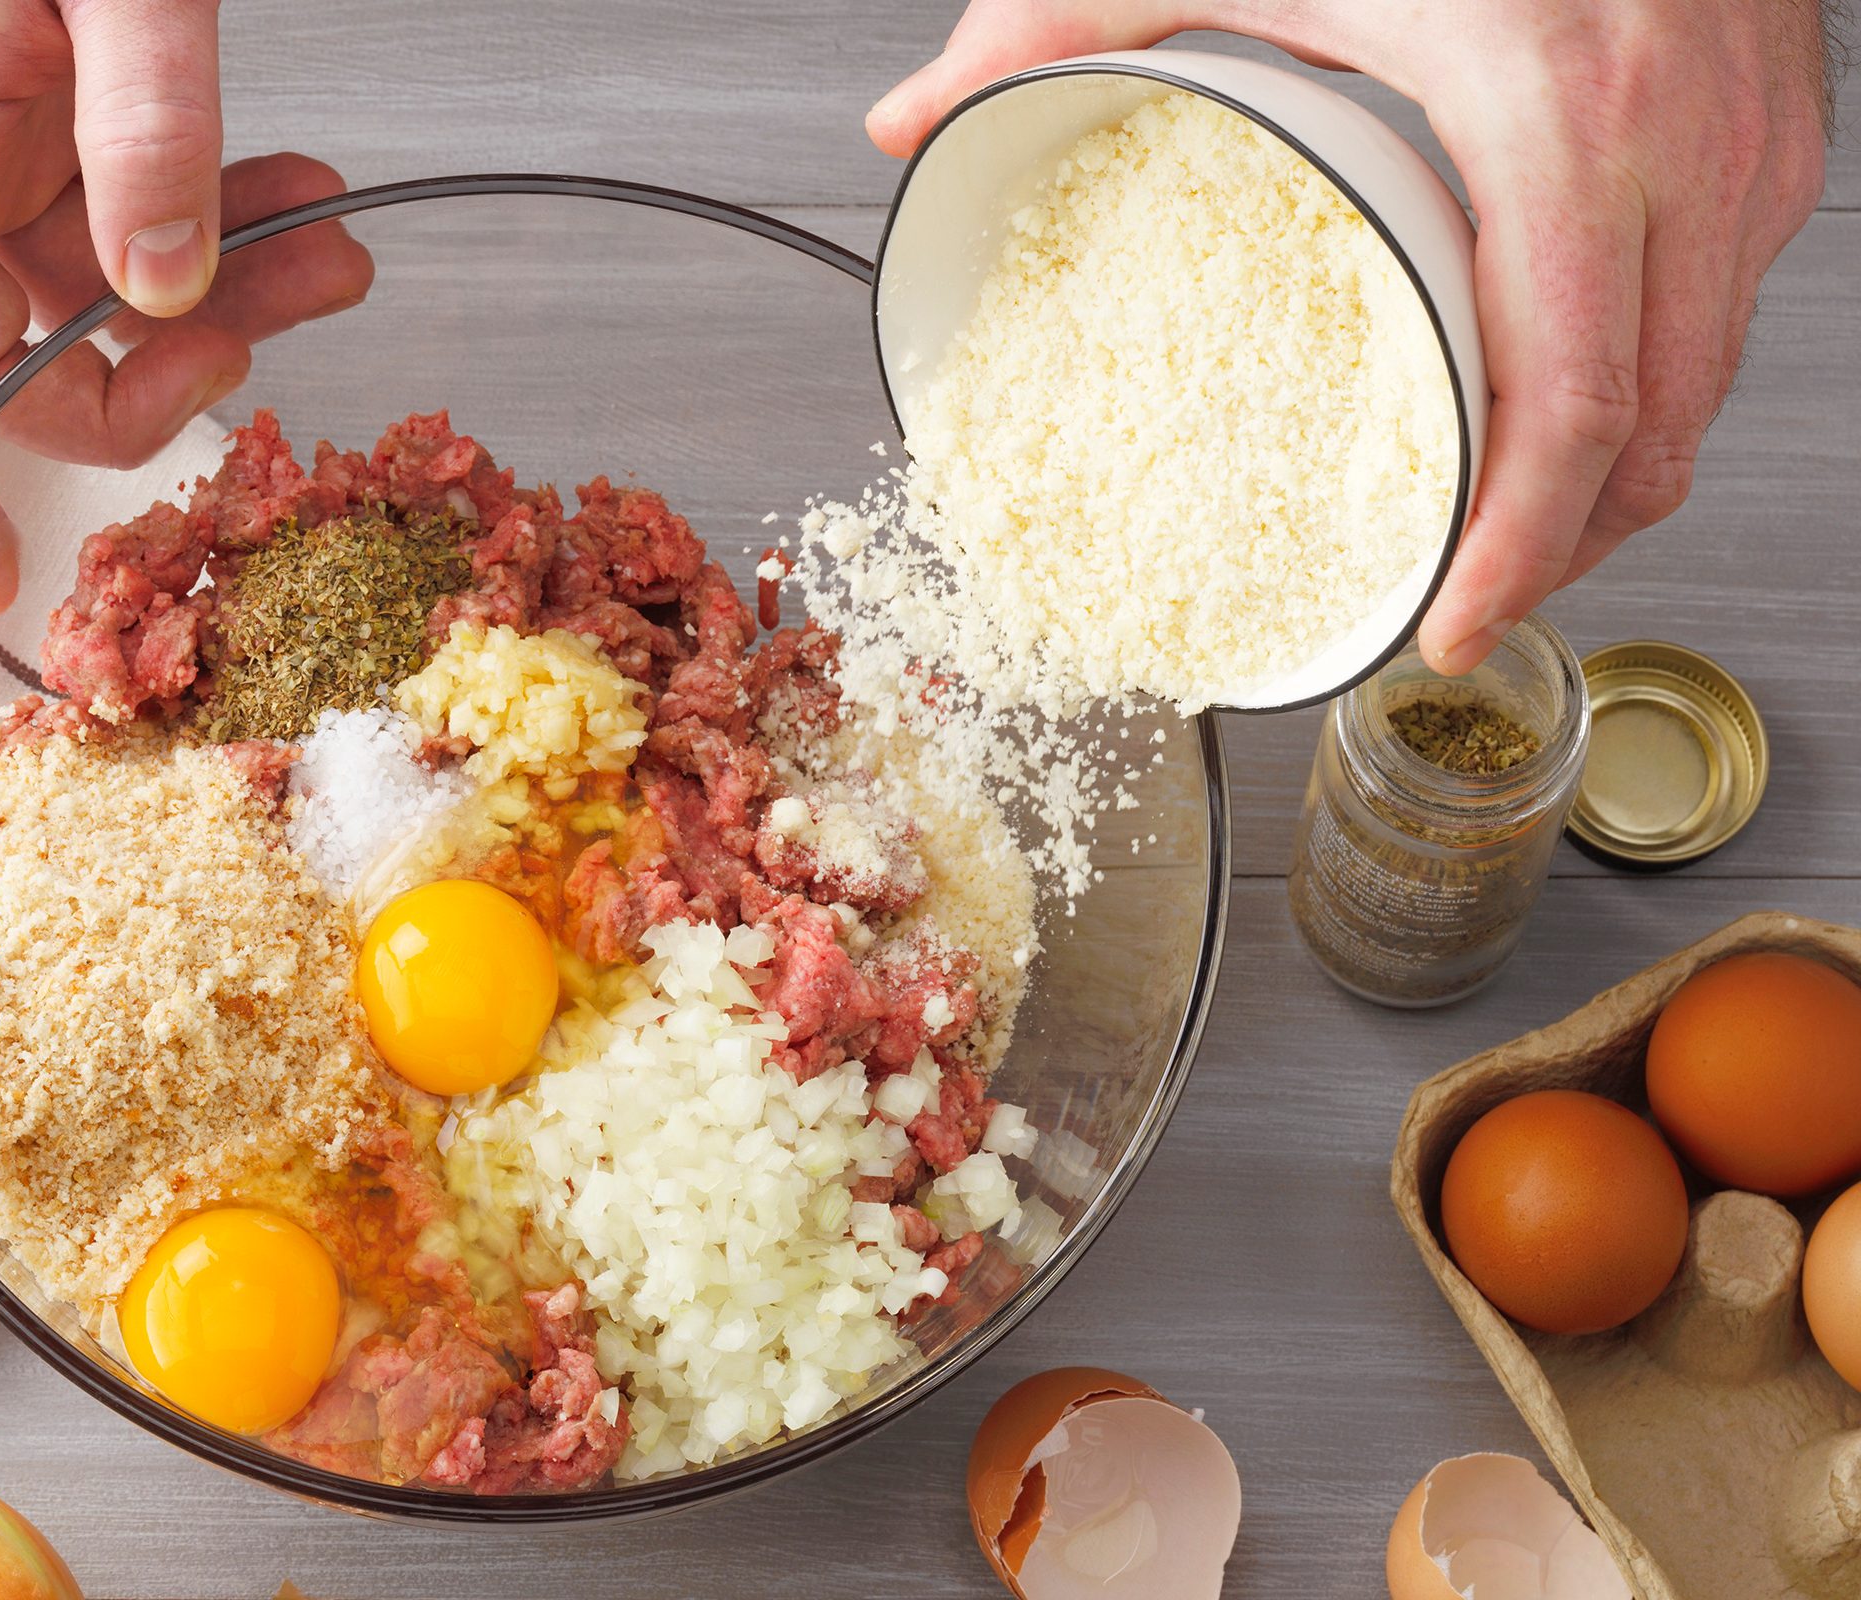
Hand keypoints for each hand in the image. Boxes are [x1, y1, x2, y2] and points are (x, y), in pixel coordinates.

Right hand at [0, 0, 373, 612]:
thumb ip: (148, 129)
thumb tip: (169, 285)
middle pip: (8, 352)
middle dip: (151, 374)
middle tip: (269, 347)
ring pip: (94, 293)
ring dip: (221, 295)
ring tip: (326, 251)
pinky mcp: (55, 121)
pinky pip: (132, 222)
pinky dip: (221, 225)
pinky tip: (295, 195)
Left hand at [868, 0, 1831, 673]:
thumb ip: (1054, 18)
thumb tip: (912, 117)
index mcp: (1554, 111)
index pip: (1571, 402)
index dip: (1521, 546)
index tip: (1453, 619)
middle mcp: (1683, 140)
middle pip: (1658, 429)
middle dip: (1564, 546)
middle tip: (1463, 600)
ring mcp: (1751, 136)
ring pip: (1710, 380)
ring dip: (1614, 478)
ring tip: (1504, 528)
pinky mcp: (1775, 125)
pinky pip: (1730, 302)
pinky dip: (1653, 378)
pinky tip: (1565, 398)